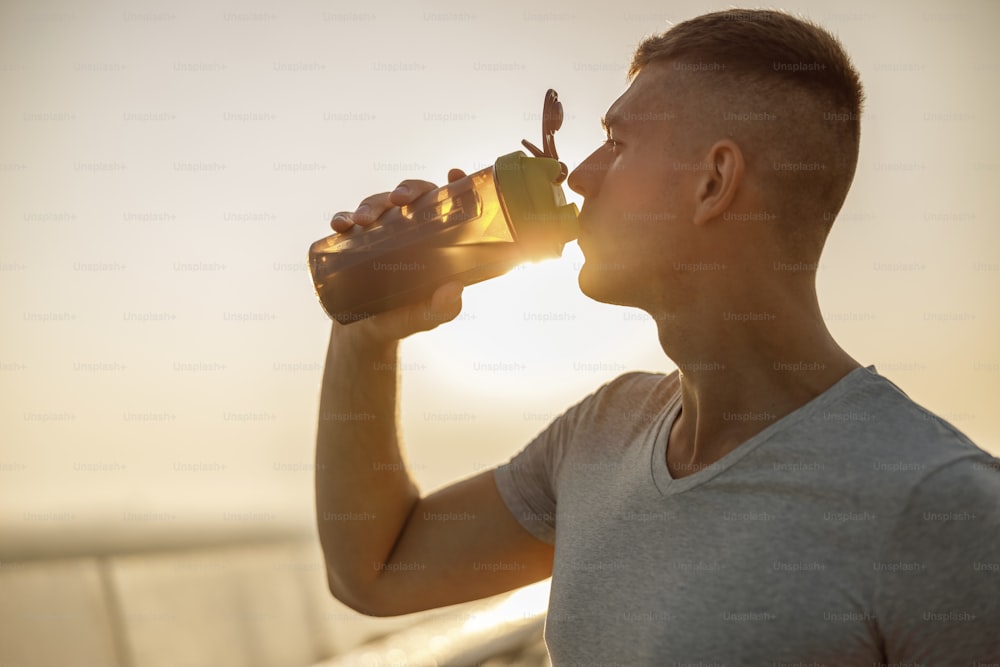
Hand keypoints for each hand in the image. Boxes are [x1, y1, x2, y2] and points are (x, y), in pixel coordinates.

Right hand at [329, 169, 467, 341]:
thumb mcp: (426, 317)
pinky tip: (340, 225)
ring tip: (362, 220)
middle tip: (399, 199)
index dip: (452, 185)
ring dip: (370, 205)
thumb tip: (454, 289)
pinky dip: (342, 218)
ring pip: (377, 204)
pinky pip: (347, 221)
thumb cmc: (404, 319)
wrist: (365, 334)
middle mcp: (408, 229)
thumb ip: (441, 309)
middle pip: (411, 197)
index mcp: (434, 239)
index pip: (446, 205)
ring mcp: (379, 233)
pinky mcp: (352, 242)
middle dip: (405, 190)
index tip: (454, 173)